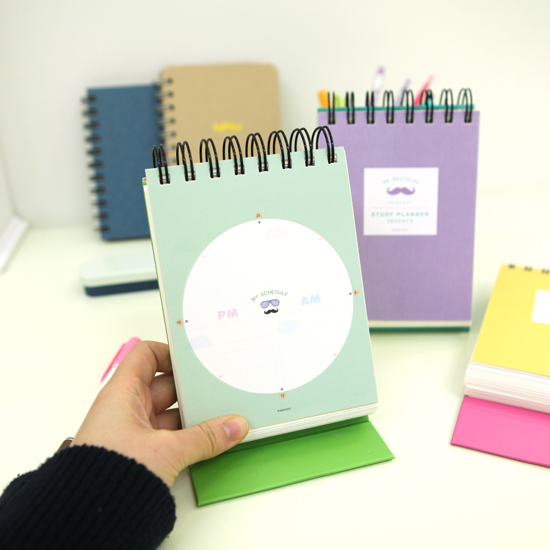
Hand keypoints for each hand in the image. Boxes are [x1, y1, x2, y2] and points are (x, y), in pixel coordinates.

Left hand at [72, 341, 248, 485]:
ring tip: (220, 416)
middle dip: (192, 388)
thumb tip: (233, 426)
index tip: (197, 360)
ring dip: (193, 416)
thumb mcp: (166, 451)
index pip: (147, 355)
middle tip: (217, 390)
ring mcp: (132, 431)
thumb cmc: (106, 475)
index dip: (171, 353)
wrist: (84, 518)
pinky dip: (187, 436)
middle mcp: (126, 408)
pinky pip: (168, 435)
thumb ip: (205, 438)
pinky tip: (208, 440)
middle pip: (165, 385)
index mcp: (123, 393)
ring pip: (169, 413)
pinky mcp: (138, 453)